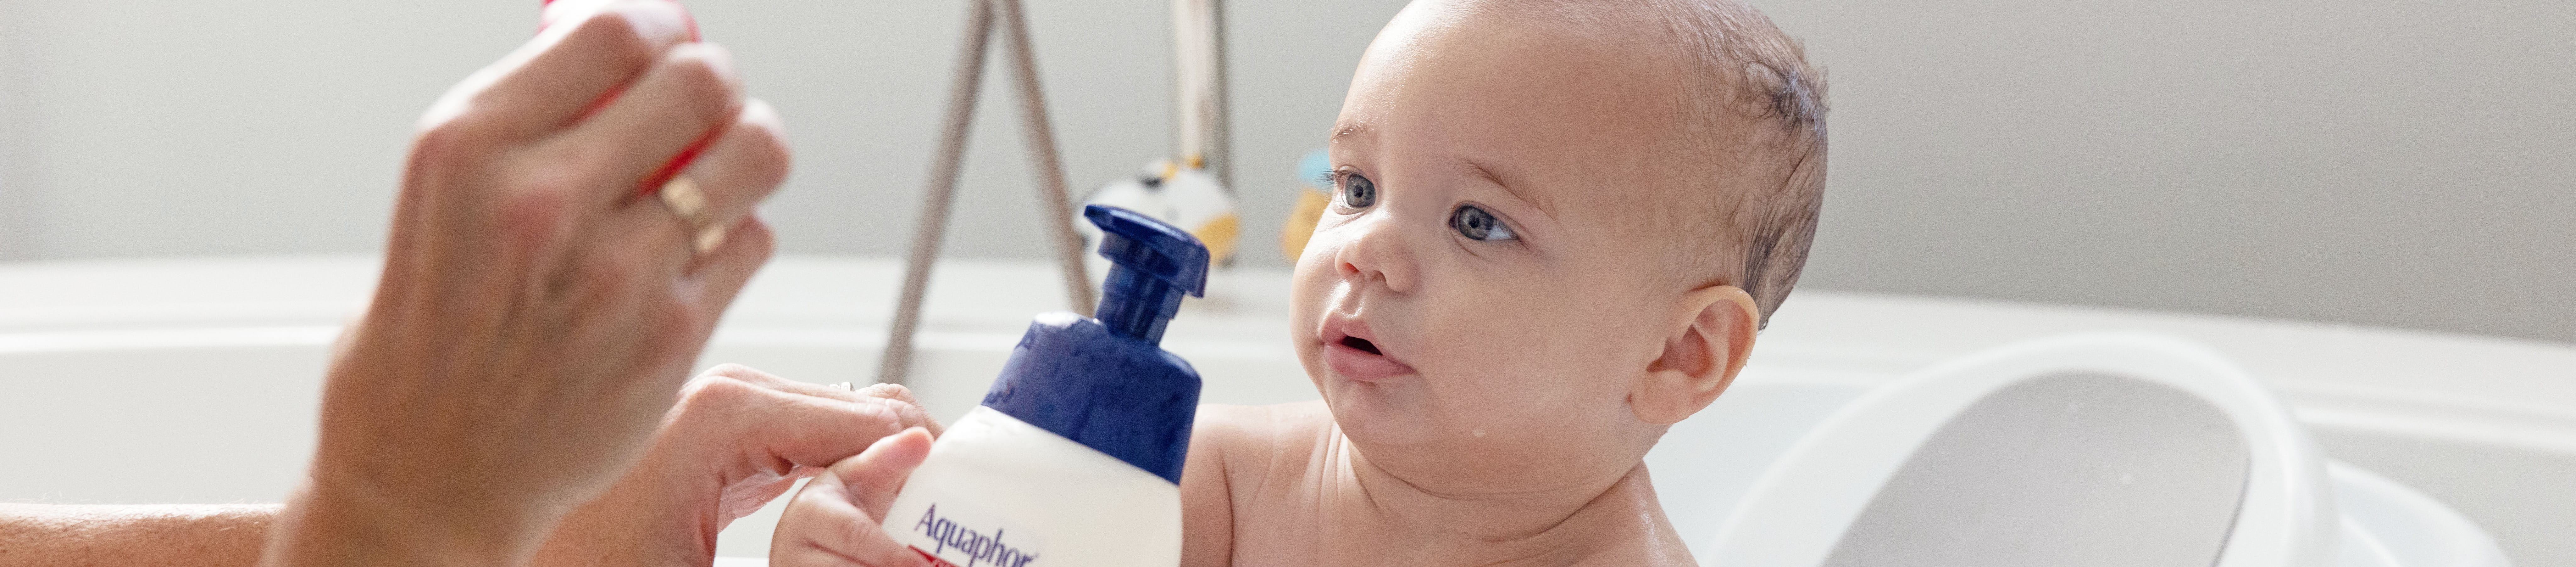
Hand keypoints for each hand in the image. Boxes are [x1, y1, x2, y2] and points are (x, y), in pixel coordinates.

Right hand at [262, 1, 790, 564]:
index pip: (614, 30)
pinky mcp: (671, 333)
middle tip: (699, 106)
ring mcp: (615, 272)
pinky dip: (733, 235)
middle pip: (700, 81)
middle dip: (710, 83)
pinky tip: (688, 254)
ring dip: (745, 148)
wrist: (425, 469)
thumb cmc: (438, 321)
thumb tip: (643, 32)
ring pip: (752, 152)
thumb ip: (540, 108)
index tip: (665, 40)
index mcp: (469, 147)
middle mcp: (541, 202)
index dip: (660, 27)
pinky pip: (750, 237)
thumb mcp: (450, 190)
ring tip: (717, 167)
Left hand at [535, 365, 940, 566]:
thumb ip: (824, 553)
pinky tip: (836, 518)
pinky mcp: (706, 433)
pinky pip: (801, 437)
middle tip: (928, 537)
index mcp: (727, 417)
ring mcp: (713, 408)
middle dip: (910, 472)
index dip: (932, 478)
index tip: (952, 530)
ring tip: (884, 530)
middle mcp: (724, 393)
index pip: (882, 424)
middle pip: (869, 415)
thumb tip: (914, 542)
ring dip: (874, 474)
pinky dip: (834, 473)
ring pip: (841, 424)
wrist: (476, 538)